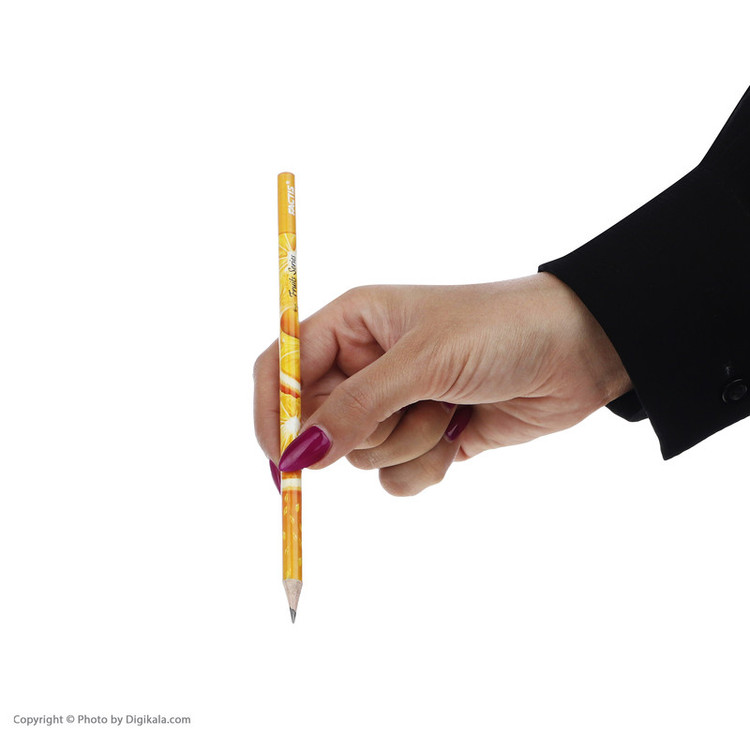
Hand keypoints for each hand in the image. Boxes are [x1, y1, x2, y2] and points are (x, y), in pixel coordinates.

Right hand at [254, 272, 631, 494]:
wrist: (577, 352)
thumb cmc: (498, 331)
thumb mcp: (421, 362)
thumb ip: (354, 408)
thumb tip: (296, 457)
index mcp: (353, 324)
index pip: (283, 367)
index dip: (275, 412)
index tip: (281, 458)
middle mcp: (367, 364)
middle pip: (319, 421)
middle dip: (363, 430)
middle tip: (406, 409)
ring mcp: (396, 404)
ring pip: (361, 456)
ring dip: (408, 443)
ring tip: (450, 408)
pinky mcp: (425, 437)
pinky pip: (396, 477)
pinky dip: (427, 465)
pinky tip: (461, 433)